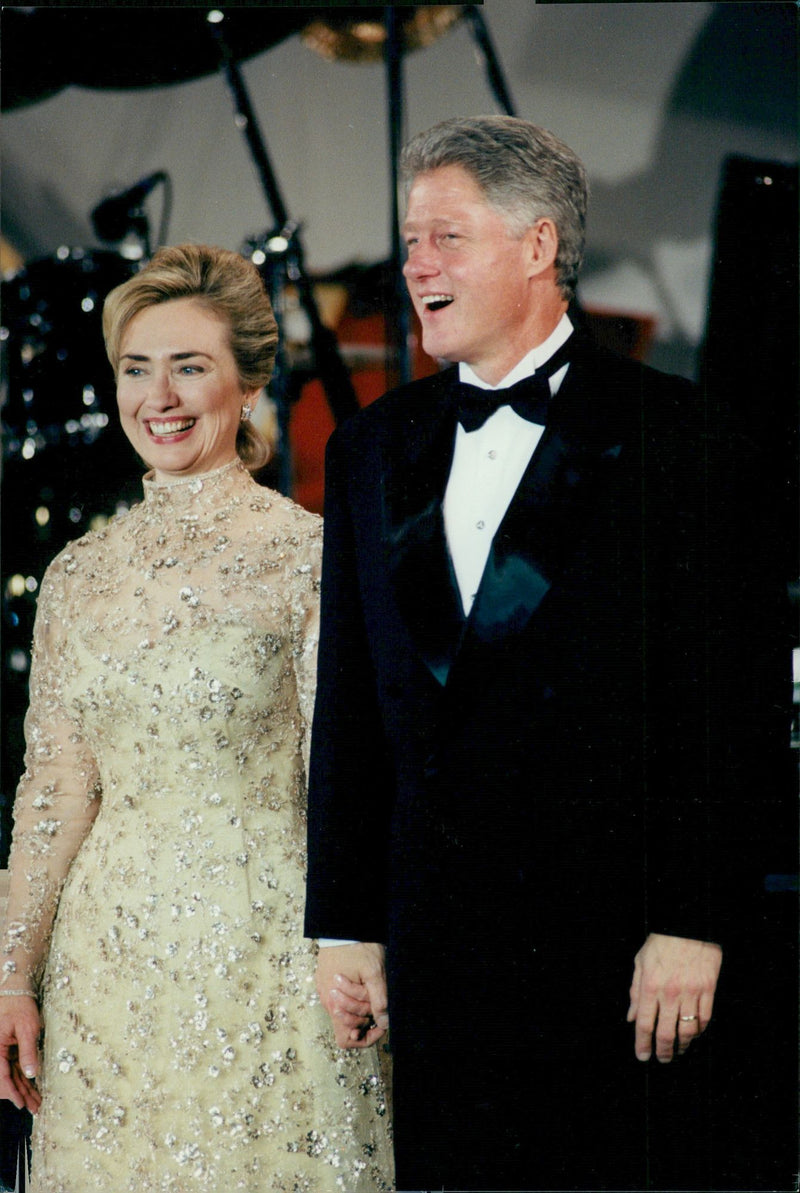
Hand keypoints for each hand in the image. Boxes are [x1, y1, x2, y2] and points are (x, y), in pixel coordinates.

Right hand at [0, 995, 41, 1112]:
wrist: (14, 991)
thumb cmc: (20, 1006)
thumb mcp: (28, 1027)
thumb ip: (28, 1051)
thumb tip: (32, 1073)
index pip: (1, 1076)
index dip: (11, 1092)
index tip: (21, 1103)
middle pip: (5, 1080)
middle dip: (20, 1095)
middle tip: (35, 1108)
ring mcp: (1, 1054)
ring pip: (10, 1077)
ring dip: (23, 1091)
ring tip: (37, 1104)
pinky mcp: (7, 1052)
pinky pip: (14, 1070)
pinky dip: (23, 1080)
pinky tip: (32, 1090)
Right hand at [315, 942, 387, 1048]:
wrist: (342, 925)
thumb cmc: (358, 947)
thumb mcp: (374, 972)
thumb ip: (379, 999)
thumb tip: (384, 1022)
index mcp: (335, 1003)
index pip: (346, 1039)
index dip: (364, 1038)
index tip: (378, 1024)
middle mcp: (327, 1001)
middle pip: (347, 1027)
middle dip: (365, 1020)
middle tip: (377, 1002)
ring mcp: (325, 992)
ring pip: (344, 1013)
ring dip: (360, 1008)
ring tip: (370, 990)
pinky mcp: (325, 982)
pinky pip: (339, 1000)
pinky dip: (353, 998)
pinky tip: (362, 985)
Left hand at [628, 933, 721, 1062]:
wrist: (688, 926)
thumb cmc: (662, 943)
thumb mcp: (641, 963)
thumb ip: (635, 992)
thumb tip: (631, 1017)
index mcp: (650, 986)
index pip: (644, 1023)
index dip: (642, 1044)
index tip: (642, 1056)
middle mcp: (670, 993)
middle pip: (666, 1032)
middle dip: (663, 1051)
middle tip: (662, 1059)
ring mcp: (691, 992)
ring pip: (687, 1030)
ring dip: (683, 1045)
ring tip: (679, 1050)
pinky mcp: (708, 990)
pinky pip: (705, 1018)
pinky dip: (700, 1030)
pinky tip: (695, 1034)